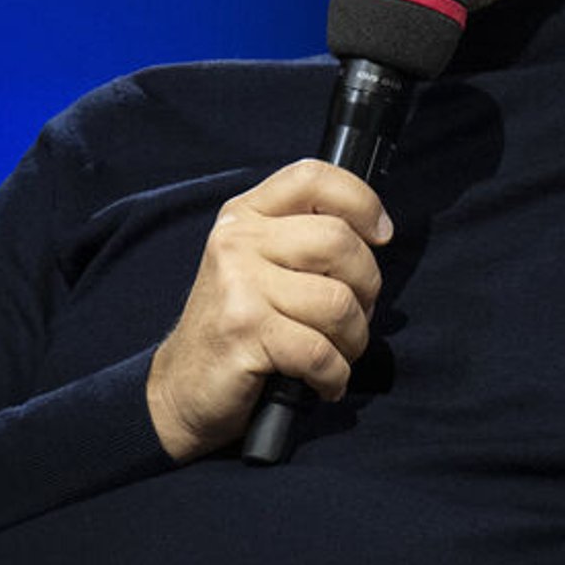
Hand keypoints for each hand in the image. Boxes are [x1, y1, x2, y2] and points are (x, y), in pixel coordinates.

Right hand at [148, 158, 392, 460]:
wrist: (183, 387)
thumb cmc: (240, 327)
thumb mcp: (261, 265)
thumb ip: (305, 238)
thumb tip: (376, 233)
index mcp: (246, 215)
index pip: (313, 177)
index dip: (361, 201)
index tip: (380, 235)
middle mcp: (238, 241)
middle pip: (339, 241)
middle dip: (367, 287)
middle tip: (353, 315)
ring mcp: (238, 284)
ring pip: (338, 302)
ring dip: (352, 339)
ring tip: (336, 352)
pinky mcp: (243, 331)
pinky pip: (320, 352)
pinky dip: (334, 375)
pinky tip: (324, 381)